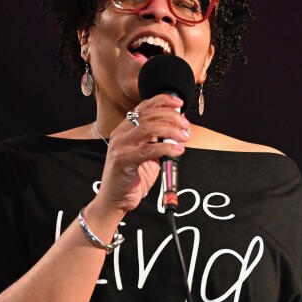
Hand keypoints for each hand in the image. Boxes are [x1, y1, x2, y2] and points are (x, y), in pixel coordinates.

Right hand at [96, 94, 190, 211]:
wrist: (115, 200)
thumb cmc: (131, 178)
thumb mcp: (146, 155)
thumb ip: (156, 141)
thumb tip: (178, 132)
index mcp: (125, 129)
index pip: (144, 106)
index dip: (162, 101)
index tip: (179, 103)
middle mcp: (121, 134)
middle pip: (148, 114)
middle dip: (171, 116)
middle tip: (186, 126)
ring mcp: (121, 146)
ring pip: (148, 127)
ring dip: (171, 130)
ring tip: (184, 137)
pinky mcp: (124, 160)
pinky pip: (149, 149)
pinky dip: (167, 148)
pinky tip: (178, 151)